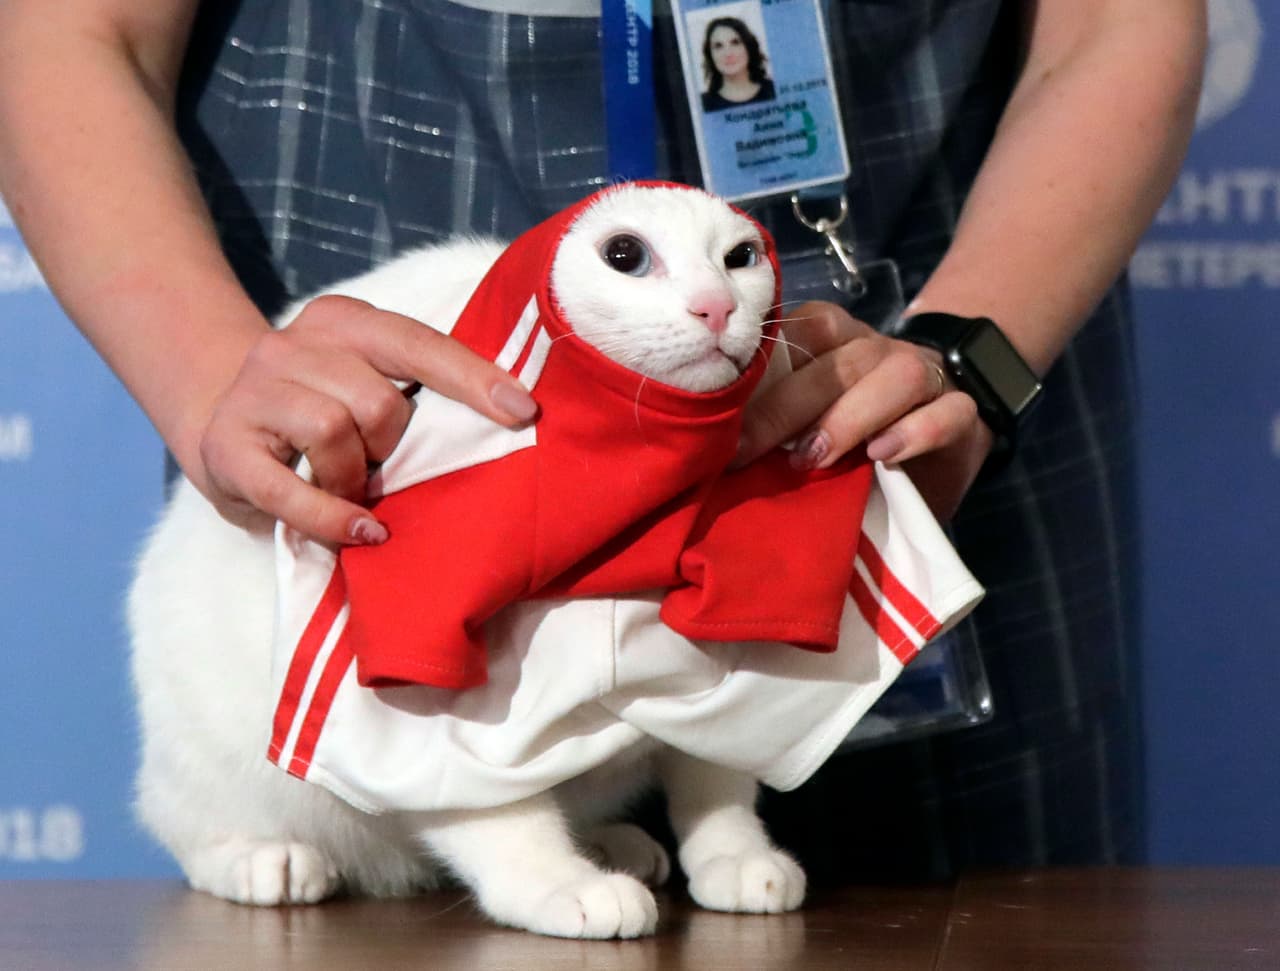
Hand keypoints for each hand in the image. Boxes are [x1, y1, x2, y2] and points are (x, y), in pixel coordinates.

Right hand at [194, 295, 538, 544]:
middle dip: (393, 445)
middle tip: (377, 463)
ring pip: (334, 430)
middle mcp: (293, 344)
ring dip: (355, 477)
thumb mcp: (362, 380)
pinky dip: (332, 517)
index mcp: (342, 321)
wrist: (214, 416)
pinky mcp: (227, 447)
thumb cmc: (315, 409)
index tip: (523, 411)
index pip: (418, 343)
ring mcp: (255, 392)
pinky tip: (362, 532)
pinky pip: (292, 491)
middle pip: (380, 400)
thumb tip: (504, 420)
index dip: (473, 378)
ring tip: (348, 487)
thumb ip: (415, 391)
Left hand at [736, 301, 991, 520]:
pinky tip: (882, 457)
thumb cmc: (846, 439)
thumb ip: (769, 421)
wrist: (934, 447)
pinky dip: (916, 432)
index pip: (794, 332)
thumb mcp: (799, 426)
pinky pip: (949, 411)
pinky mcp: (962, 412)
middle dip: (788, 406)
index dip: (756, 373)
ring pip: (898, 376)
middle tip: (749, 451)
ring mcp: (925, 376)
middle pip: (838, 360)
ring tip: (815, 459)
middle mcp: (875, 348)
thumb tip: (709, 447)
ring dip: (850, 417)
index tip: (717, 419)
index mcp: (830, 339)